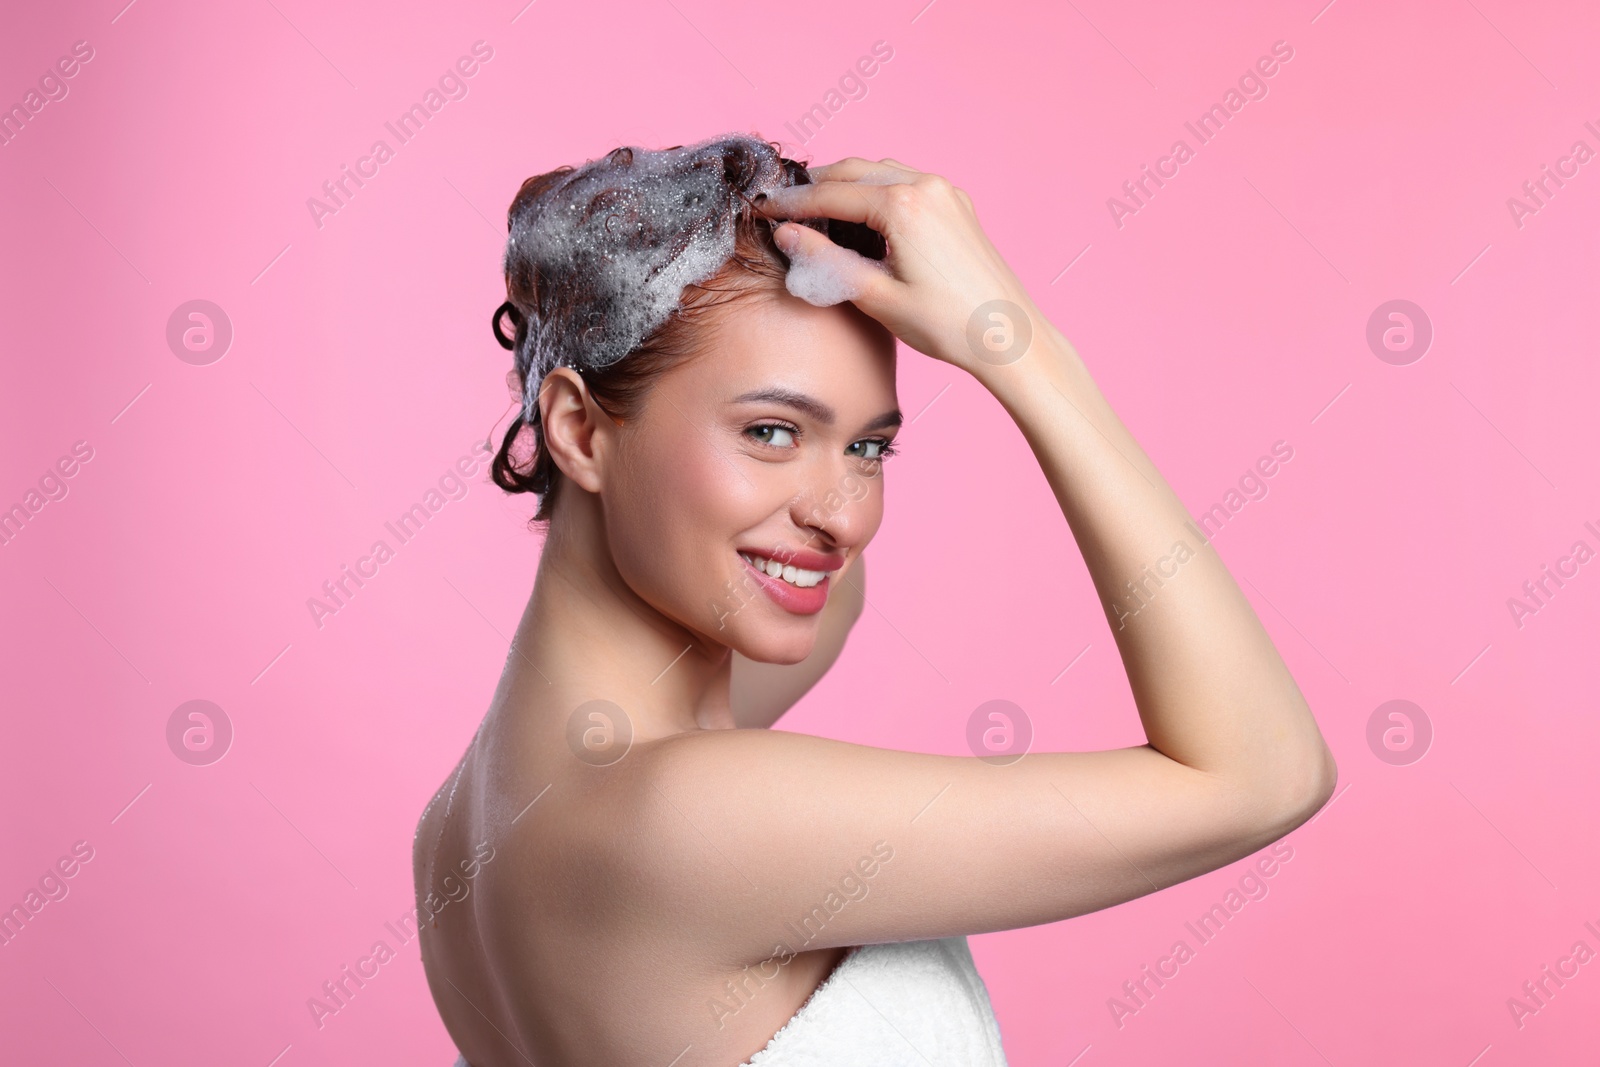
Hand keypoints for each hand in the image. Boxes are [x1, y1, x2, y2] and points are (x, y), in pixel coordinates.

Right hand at [758, 157, 1043, 374]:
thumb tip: (787, 235)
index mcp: (903, 205)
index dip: (793, 204)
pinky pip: (906, 183)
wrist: (1007, 336)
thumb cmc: (946, 324)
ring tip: (818, 211)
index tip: (764, 210)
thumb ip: (826, 260)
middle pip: (855, 170)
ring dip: (847, 185)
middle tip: (785, 207)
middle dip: (816, 186)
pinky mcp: (957, 205)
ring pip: (881, 172)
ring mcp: (945, 193)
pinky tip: (862, 217)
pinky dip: (876, 191)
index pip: (831, 194)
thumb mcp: (875, 295)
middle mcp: (926, 186)